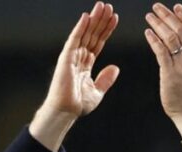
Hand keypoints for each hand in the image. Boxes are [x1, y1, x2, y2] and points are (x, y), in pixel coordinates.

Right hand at [30, 2, 120, 150]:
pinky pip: (75, 39)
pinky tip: (87, 17)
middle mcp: (78, 57)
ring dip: (93, 19)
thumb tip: (115, 68)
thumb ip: (106, 79)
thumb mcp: (98, 92)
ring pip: (85, 33)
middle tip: (109, 6)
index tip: (115, 19)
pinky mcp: (66, 57)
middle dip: (101, 21)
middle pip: (92, 34)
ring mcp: (72, 56)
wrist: (66, 112)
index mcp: (86, 64)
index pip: (98, 43)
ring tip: (102, 6)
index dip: (106, 30)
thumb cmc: (78, 104)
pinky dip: (80, 27)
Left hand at [144, 3, 181, 136]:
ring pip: (170, 38)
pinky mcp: (170, 72)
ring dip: (158, 25)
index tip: (176, 7)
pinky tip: (148, 33)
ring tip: (149, 17)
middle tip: (156, 8)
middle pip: (180, 30)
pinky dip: (154, 40)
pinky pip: (161, 51)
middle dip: (167, 16)